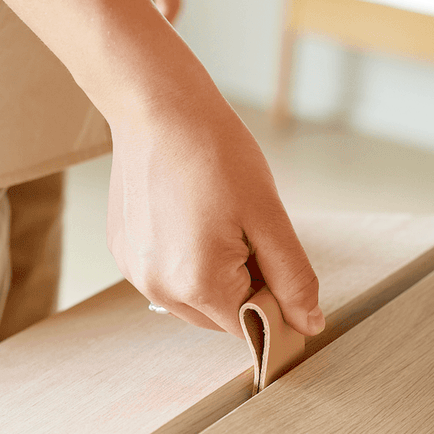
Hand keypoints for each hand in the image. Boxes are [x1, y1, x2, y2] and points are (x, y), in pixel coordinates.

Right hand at [107, 53, 323, 339]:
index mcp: (198, 283)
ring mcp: (136, 273)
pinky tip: (190, 219)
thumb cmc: (213, 151)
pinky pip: (167, 278)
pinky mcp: (124, 255)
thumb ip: (292, 278)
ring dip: (215, 278)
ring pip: (193, 302)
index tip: (278, 263)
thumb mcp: (268, 216)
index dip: (274, 302)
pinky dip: (186, 262)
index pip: (251, 326)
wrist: (156, 107)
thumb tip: (309, 324)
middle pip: (220, 319)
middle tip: (248, 233)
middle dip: (244, 289)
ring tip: (216, 222)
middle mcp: (159, 288)